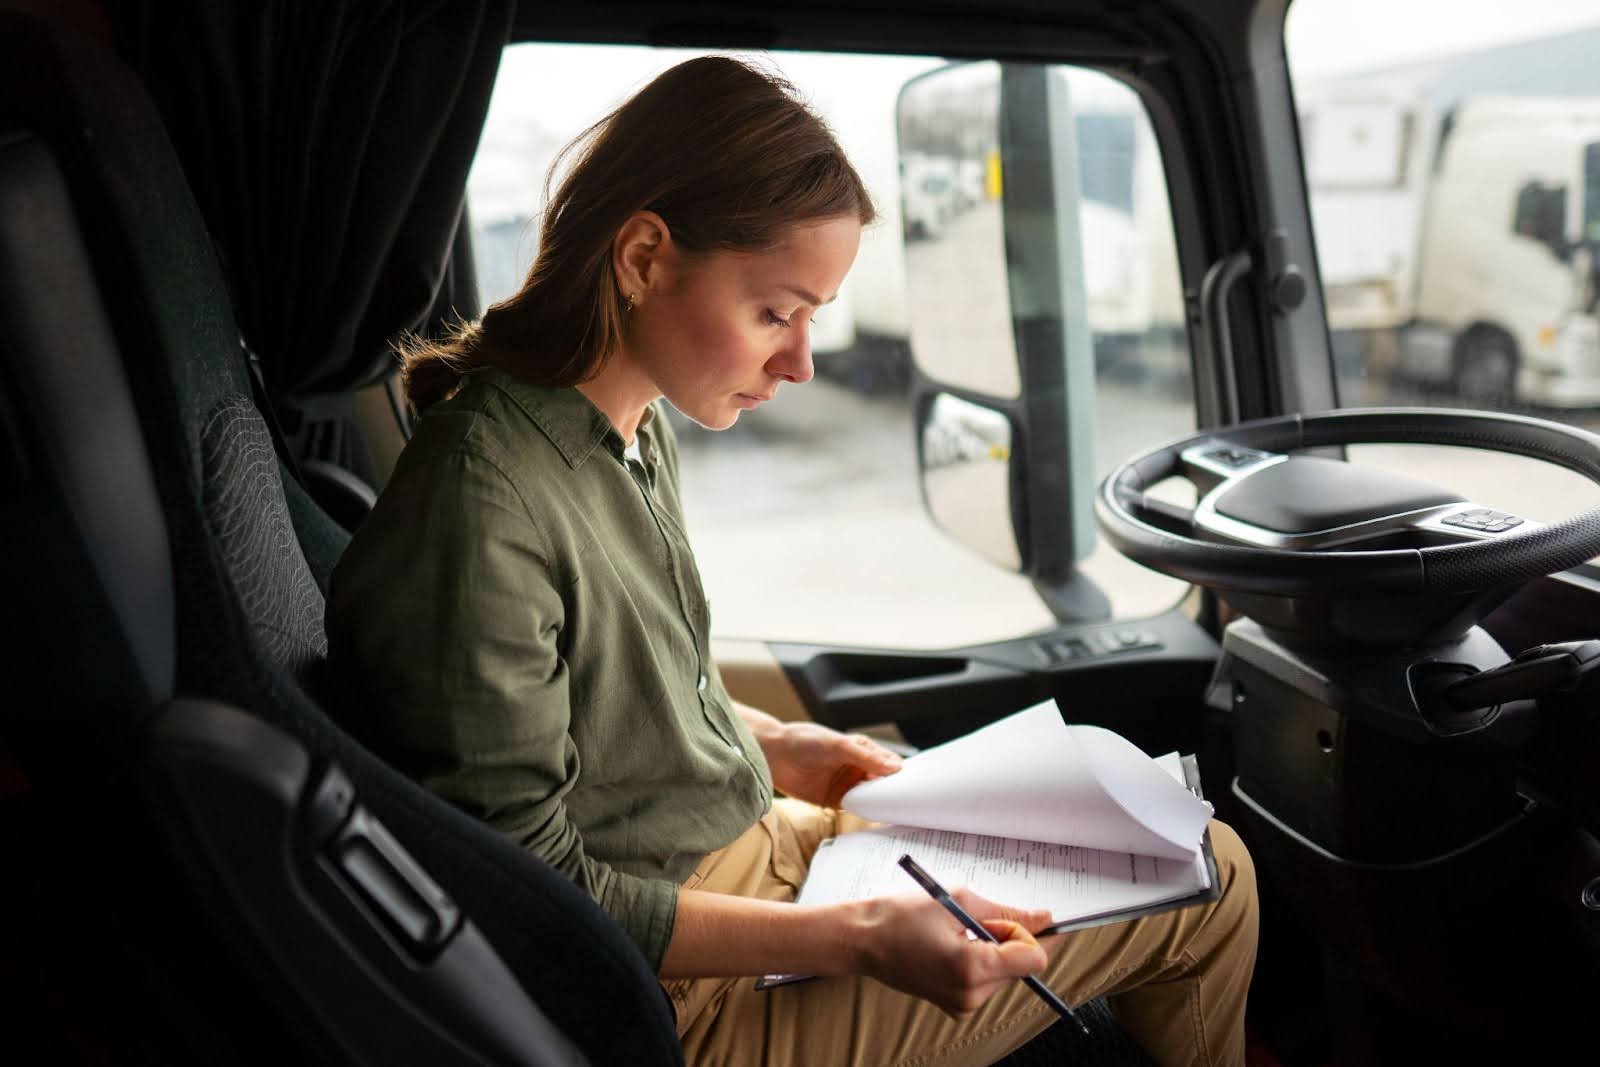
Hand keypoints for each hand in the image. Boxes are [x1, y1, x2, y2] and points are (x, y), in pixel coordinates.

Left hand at [764, 721, 902, 807]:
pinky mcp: (834, 800)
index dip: (900, 773)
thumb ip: (865, 756)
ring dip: (880, 803)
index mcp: (861, 749)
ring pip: (870, 796)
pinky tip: (874, 817)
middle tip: (909, 803)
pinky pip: (854, 808)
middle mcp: (856, 767)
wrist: (774, 756)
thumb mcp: (838, 745)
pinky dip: (864, 812)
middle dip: (893, 791)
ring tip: (897, 813)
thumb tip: (894, 767)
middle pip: (882, 782)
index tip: (914, 785)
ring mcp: (846, 784)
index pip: (888, 763)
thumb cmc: (803, 741)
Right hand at [858, 888, 1054, 1017]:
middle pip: (1020, 965)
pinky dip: (980, 962)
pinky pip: (986, 982)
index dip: (1029, 932)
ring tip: (956, 933)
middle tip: (972, 920)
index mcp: (973, 968)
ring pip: (1005, 972)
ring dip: (993, 949)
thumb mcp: (958, 901)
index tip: (1019, 917)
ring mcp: (963, 1005)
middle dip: (1008, 938)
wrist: (863, 940)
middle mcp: (971, 995)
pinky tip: (952, 948)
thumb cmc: (901, 917)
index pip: (1034, 958)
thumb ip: (1006, 912)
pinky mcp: (956, 1006)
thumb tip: (1042, 918)